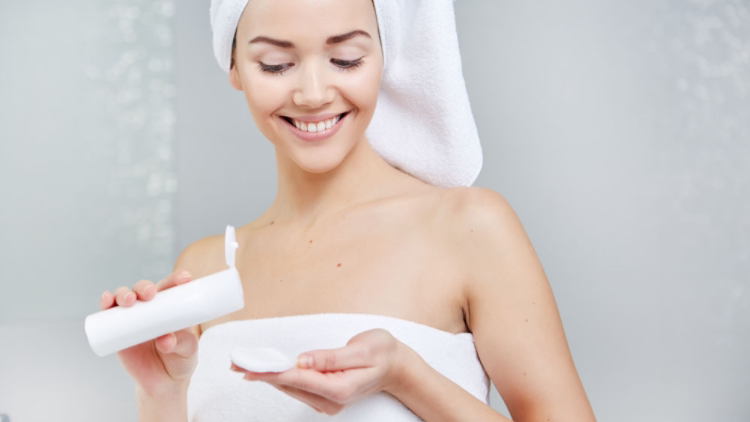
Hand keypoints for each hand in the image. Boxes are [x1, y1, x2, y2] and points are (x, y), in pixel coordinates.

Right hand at [99, 270, 199, 394]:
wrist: (163, 382)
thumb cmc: (180, 361)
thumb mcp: (188, 352)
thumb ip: (180, 344)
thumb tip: (164, 340)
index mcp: (171, 307)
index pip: (173, 288)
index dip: (177, 279)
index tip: (185, 278)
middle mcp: (151, 308)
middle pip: (145, 289)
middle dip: (145, 287)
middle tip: (149, 294)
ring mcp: (133, 318)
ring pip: (125, 297)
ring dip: (124, 294)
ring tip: (130, 301)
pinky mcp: (117, 330)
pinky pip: (109, 313)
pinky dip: (106, 303)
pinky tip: (106, 300)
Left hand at [230, 328, 406, 414]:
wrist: (397, 367)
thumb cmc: (382, 353)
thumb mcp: (362, 349)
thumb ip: (331, 357)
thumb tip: (303, 360)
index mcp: (340, 388)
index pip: (299, 379)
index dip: (272, 372)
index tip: (250, 367)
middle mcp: (331, 400)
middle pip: (290, 386)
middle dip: (263, 374)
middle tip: (237, 363)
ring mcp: (328, 401)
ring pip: (291, 388)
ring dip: (268, 377)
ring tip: (245, 365)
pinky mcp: (325, 396)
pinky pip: (298, 387)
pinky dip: (281, 378)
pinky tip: (267, 371)